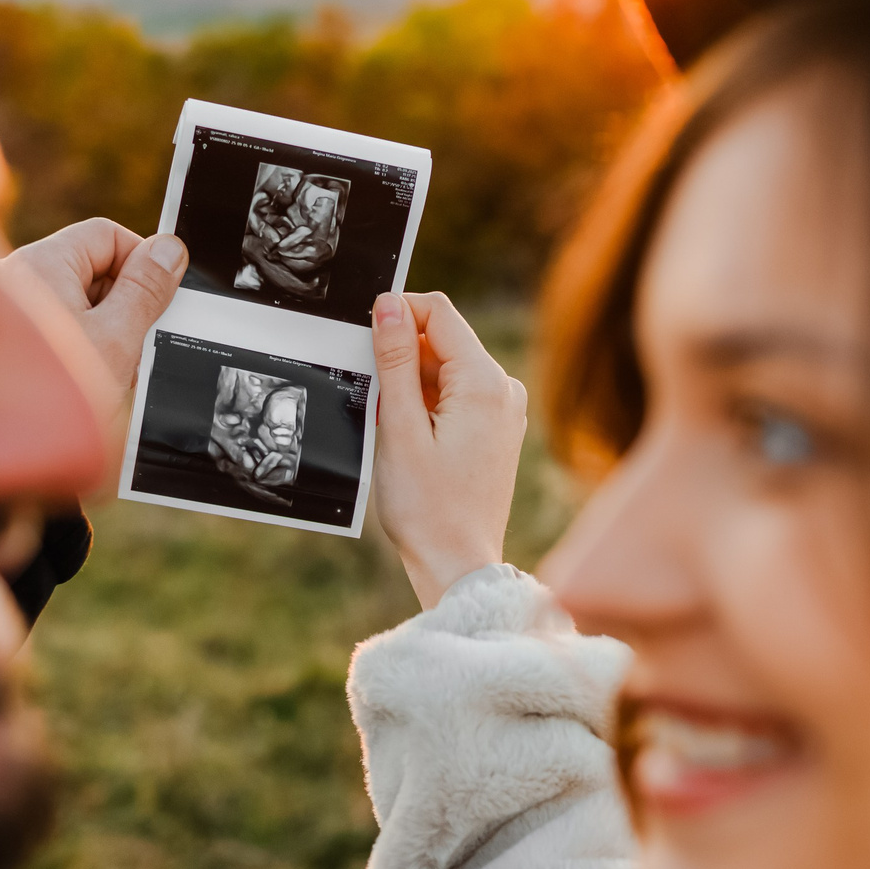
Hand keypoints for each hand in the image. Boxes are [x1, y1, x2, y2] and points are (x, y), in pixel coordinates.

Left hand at [0, 220, 187, 429]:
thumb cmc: (48, 405)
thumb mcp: (116, 342)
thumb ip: (146, 292)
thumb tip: (170, 249)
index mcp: (41, 265)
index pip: (106, 236)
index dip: (143, 262)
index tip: (163, 299)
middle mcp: (16, 282)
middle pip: (90, 273)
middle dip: (124, 310)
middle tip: (137, 351)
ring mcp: (7, 317)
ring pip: (76, 310)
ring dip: (104, 339)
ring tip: (108, 381)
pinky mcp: (6, 350)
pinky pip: (56, 337)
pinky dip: (78, 357)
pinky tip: (85, 393)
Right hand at [372, 291, 528, 609]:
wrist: (457, 563)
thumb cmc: (428, 507)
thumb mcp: (400, 426)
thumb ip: (395, 360)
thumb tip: (389, 306)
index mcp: (484, 382)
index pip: (439, 312)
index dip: (398, 312)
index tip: (366, 335)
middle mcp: (503, 389)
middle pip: (443, 340)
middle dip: (402, 356)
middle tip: (376, 399)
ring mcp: (503, 410)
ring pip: (446, 369)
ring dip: (412, 384)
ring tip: (394, 430)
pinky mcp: (496, 429)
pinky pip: (456, 395)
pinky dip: (428, 404)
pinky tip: (411, 439)